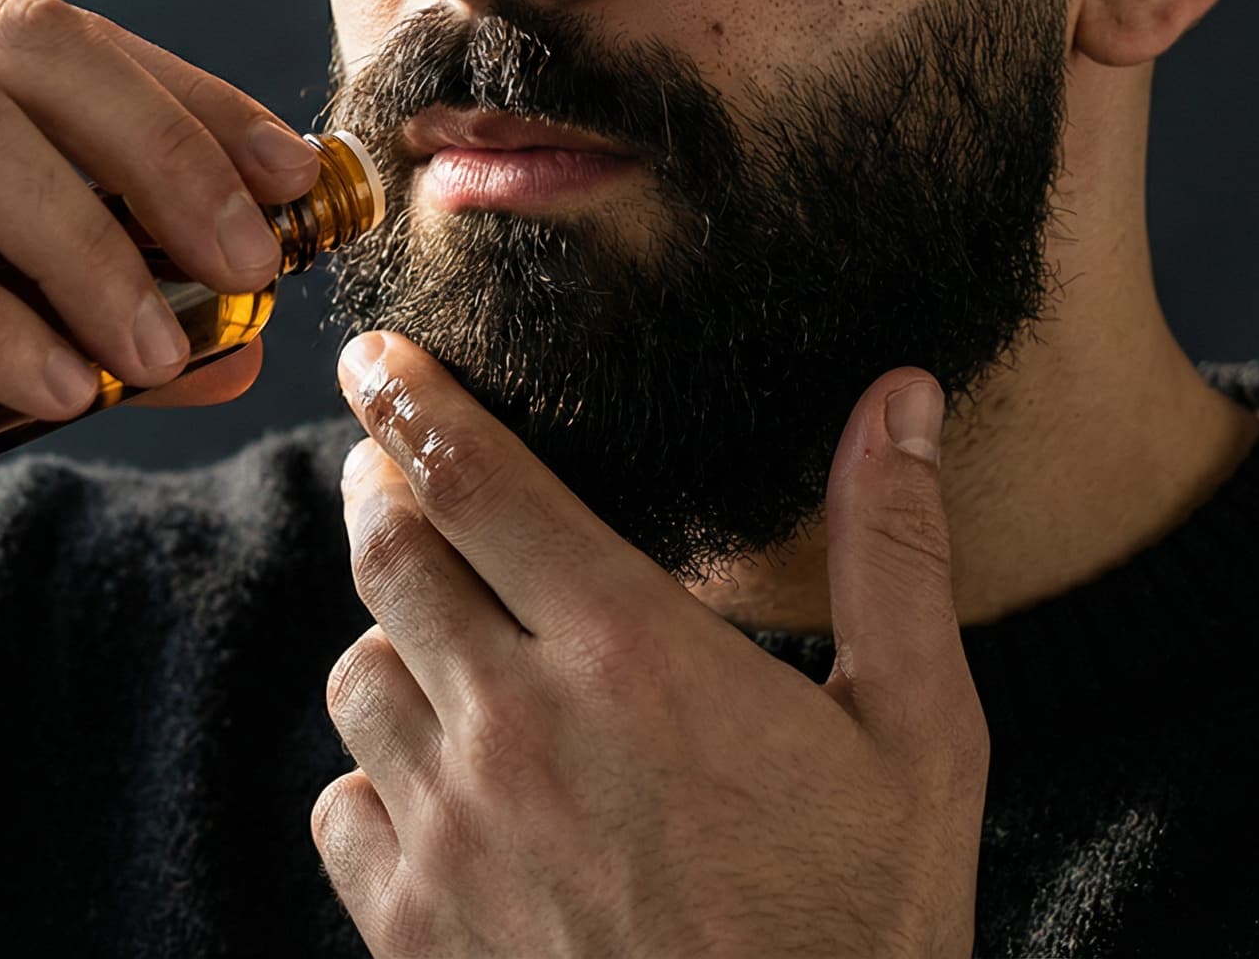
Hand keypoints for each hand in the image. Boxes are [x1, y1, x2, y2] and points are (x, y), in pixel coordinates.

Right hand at [0, 0, 320, 493]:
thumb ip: (68, 313)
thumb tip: (235, 351)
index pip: (65, 31)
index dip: (193, 101)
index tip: (299, 184)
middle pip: (28, 50)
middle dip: (164, 156)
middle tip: (253, 264)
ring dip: (85, 246)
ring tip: (160, 352)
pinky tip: (50, 387)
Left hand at [314, 332, 986, 956]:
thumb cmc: (862, 924)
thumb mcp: (918, 735)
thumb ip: (893, 555)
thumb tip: (900, 399)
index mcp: (631, 655)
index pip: (474, 479)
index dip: (408, 399)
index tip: (374, 356)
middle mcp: (515, 727)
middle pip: (386, 556)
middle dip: (378, 487)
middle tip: (390, 463)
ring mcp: (450, 833)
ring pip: (355, 677)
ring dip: (386, 636)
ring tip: (439, 633)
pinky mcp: (411, 927)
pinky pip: (340, 807)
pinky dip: (373, 774)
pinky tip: (437, 782)